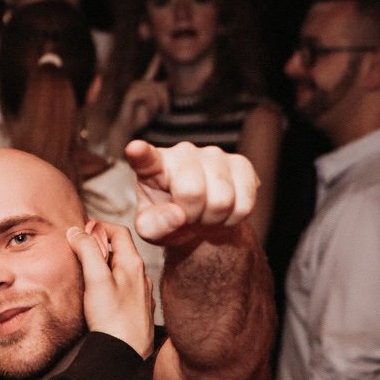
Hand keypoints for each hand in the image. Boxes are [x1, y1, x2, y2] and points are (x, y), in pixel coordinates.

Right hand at [67, 220, 152, 358]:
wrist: (126, 355)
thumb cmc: (113, 318)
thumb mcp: (96, 279)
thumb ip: (87, 251)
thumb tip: (77, 230)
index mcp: (133, 264)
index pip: (119, 231)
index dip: (99, 227)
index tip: (81, 232)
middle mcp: (141, 276)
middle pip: (120, 250)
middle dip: (99, 245)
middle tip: (79, 250)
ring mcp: (141, 294)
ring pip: (122, 270)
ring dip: (105, 265)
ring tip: (86, 272)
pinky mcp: (137, 310)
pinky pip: (123, 287)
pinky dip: (110, 283)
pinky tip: (100, 295)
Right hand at [113, 54, 168, 137]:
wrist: (126, 128)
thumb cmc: (139, 118)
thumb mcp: (154, 105)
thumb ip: (159, 94)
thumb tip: (168, 82)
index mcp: (143, 86)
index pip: (150, 70)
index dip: (155, 61)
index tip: (159, 53)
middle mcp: (136, 85)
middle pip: (157, 85)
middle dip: (165, 97)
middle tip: (166, 110)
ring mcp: (132, 89)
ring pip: (153, 90)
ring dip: (159, 102)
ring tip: (160, 112)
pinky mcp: (129, 95)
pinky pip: (147, 95)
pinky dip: (152, 104)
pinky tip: (150, 111)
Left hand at [126, 140, 257, 246]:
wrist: (200, 221)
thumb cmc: (169, 221)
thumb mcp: (152, 231)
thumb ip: (155, 226)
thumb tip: (177, 215)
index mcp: (152, 167)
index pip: (145, 159)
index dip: (141, 154)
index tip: (134, 148)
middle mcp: (182, 152)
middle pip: (192, 192)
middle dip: (192, 215)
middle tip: (188, 217)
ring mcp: (214, 154)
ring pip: (222, 200)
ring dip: (214, 218)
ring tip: (204, 214)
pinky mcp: (241, 163)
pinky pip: (245, 203)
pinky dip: (234, 217)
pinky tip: (224, 210)